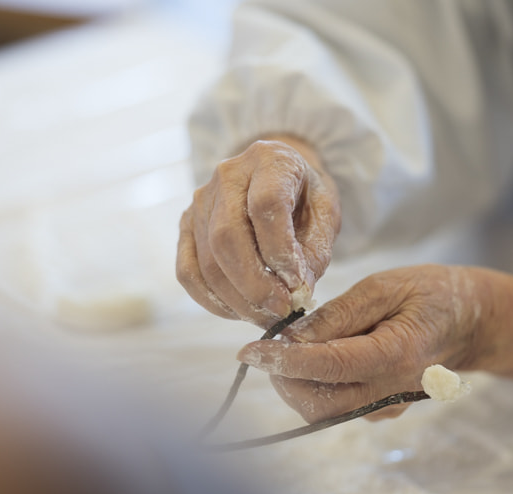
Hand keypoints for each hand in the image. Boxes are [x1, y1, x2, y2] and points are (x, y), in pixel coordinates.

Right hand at [177, 137, 340, 327]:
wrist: (276, 179)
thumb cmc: (305, 197)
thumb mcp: (326, 215)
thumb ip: (314, 252)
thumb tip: (296, 295)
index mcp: (269, 160)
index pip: (265, 206)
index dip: (279, 252)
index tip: (296, 286)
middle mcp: (227, 175)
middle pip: (227, 237)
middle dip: (254, 285)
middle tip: (280, 311)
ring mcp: (200, 200)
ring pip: (207, 261)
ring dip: (237, 299)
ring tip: (266, 315)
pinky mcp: (186, 225)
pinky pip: (188, 272)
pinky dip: (212, 300)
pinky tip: (239, 310)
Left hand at [237, 265, 512, 422]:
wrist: (470, 322)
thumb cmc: (431, 293)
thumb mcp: (384, 286)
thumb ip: (337, 314)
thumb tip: (292, 337)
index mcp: (396, 355)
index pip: (328, 367)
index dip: (283, 361)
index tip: (249, 351)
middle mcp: (390, 391)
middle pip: (318, 403)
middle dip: (283, 378)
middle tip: (269, 347)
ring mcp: (388, 406)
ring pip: (323, 412)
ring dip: (294, 385)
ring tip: (291, 349)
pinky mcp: (381, 410)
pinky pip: (336, 408)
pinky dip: (313, 388)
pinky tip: (316, 358)